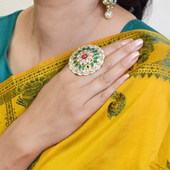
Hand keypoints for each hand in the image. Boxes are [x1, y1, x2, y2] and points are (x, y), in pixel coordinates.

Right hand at [16, 36, 142, 155]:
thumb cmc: (43, 109)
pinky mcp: (81, 112)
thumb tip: (89, 64)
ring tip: (136, 55)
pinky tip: (126, 76)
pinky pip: (102, 96)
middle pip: (101, 64)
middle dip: (121, 51)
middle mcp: (72, 83)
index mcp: (65, 74)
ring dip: (122, 65)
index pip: (92, 57)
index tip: (125, 40)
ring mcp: (77, 98)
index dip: (111, 47)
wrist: (32, 130)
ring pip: (104, 77)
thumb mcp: (54, 86)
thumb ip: (70, 74)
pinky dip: (115, 85)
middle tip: (138, 42)